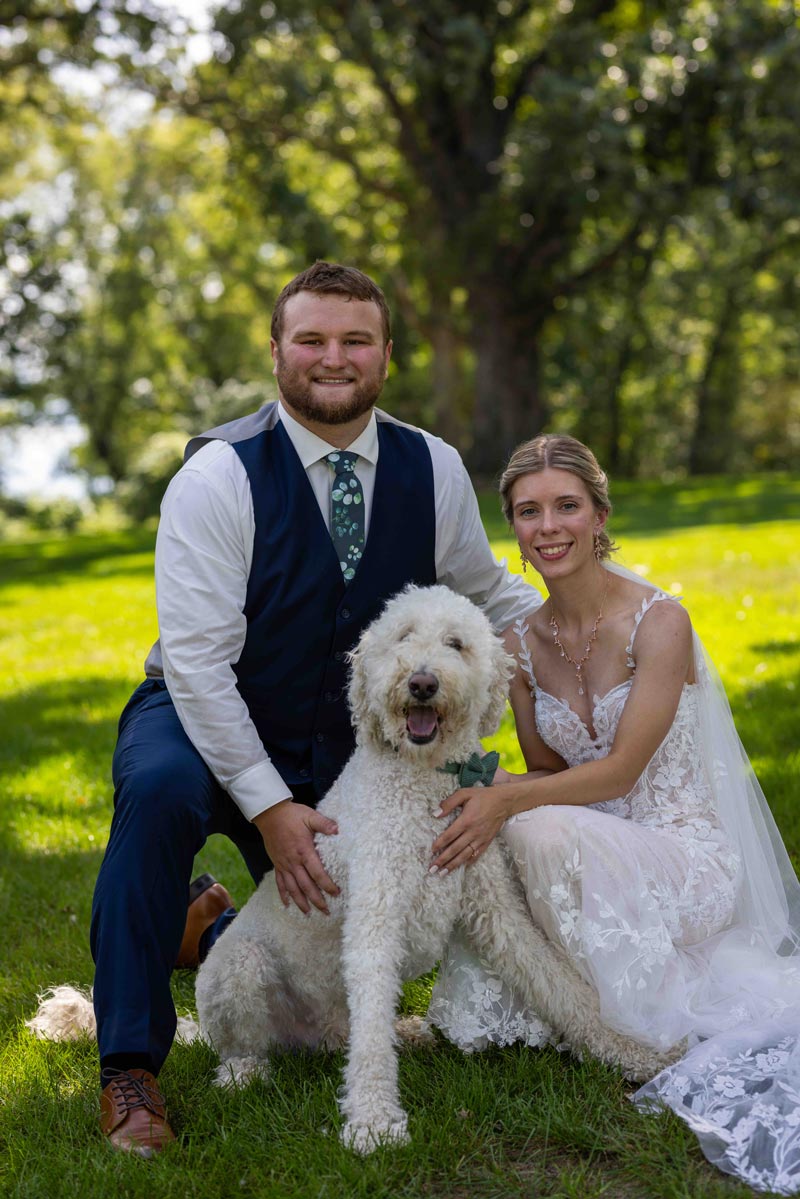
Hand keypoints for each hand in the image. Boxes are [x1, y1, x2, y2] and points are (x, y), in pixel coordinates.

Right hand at [253, 800, 339, 914]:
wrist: (270, 814)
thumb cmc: (292, 815)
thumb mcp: (310, 816)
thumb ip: (324, 823)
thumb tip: (338, 830)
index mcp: (304, 850)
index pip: (317, 873)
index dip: (327, 885)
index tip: (336, 894)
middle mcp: (293, 861)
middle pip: (306, 885)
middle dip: (316, 900)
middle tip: (326, 911)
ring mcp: (284, 864)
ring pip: (292, 888)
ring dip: (301, 902)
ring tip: (309, 913)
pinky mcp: (277, 864)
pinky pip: (280, 883)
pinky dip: (283, 894)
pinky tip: (287, 904)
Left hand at [430, 784, 510, 873]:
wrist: (504, 801)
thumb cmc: (482, 796)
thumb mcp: (464, 793)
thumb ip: (449, 803)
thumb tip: (435, 814)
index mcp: (466, 820)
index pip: (449, 835)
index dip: (439, 844)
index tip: (431, 851)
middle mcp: (473, 832)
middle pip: (455, 849)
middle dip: (443, 860)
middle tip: (432, 869)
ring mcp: (481, 838)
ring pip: (465, 855)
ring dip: (453, 865)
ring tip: (443, 873)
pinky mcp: (487, 842)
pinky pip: (476, 854)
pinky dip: (468, 861)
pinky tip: (461, 866)